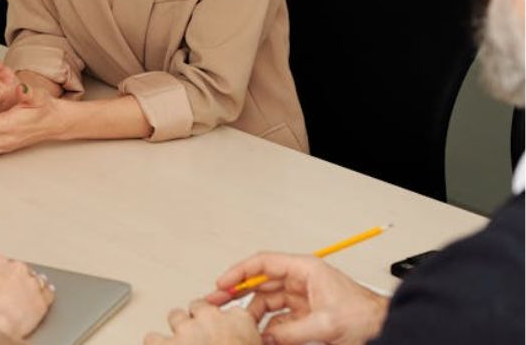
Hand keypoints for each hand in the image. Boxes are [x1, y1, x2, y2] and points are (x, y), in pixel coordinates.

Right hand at [0, 255, 54, 338]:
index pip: (4, 263)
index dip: (4, 274)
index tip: (2, 281)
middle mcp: (17, 269)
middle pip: (22, 270)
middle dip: (19, 279)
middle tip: (14, 291)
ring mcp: (32, 284)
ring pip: (37, 280)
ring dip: (34, 286)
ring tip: (29, 295)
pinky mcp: (42, 300)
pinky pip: (49, 293)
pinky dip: (48, 295)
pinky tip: (46, 296)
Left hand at [144, 299, 260, 344]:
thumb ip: (248, 342)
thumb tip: (238, 343)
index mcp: (239, 321)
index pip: (229, 312)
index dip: (224, 324)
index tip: (223, 333)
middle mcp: (211, 319)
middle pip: (198, 307)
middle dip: (198, 321)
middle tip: (200, 339)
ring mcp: (186, 329)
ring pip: (175, 316)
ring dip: (178, 331)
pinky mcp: (164, 343)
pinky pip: (152, 338)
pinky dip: (156, 344)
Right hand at [206, 253, 388, 344]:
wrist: (385, 328)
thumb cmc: (366, 316)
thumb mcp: (326, 324)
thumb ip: (291, 331)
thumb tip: (266, 337)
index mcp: (304, 270)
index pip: (263, 263)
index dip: (239, 272)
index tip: (222, 284)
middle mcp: (300, 281)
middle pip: (260, 283)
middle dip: (237, 293)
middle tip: (216, 302)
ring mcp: (302, 299)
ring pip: (267, 304)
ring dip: (253, 316)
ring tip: (239, 327)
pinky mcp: (305, 316)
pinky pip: (278, 321)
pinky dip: (268, 330)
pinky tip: (260, 337)